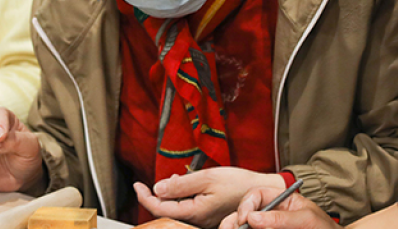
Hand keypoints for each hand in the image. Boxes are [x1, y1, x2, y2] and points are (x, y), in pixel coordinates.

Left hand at [134, 167, 283, 228]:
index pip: (160, 208)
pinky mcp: (208, 217)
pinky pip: (188, 209)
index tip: (137, 185)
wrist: (260, 192)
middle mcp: (198, 219)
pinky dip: (181, 198)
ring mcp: (204, 220)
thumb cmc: (238, 183)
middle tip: (150, 183)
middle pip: (166, 211)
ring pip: (177, 210)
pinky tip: (185, 186)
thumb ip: (181, 184)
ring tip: (174, 181)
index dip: (145, 197)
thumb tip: (158, 189)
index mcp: (195, 211)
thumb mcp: (207, 177)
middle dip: (155, 197)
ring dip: (169, 196)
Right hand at [219, 187, 336, 228]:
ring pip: (246, 226)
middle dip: (234, 220)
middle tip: (229, 228)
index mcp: (280, 200)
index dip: (247, 204)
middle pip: (245, 212)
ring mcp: (269, 226)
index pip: (256, 195)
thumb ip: (280, 218)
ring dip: (236, 227)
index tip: (245, 219)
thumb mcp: (305, 220)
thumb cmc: (325, 228)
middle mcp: (271, 213)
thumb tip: (253, 218)